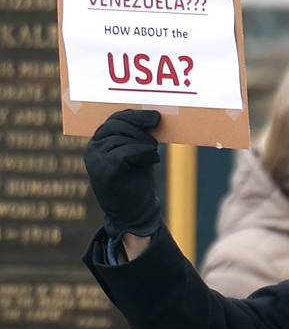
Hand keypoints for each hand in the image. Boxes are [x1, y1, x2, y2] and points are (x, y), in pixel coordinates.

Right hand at [83, 109, 161, 238]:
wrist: (135, 213)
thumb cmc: (137, 181)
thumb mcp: (138, 153)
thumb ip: (138, 136)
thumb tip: (153, 115)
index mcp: (98, 143)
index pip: (114, 120)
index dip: (135, 116)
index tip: (155, 117)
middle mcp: (92, 150)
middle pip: (116, 126)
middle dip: (140, 128)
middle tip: (156, 140)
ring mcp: (95, 162)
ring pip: (122, 139)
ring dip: (144, 144)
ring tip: (153, 155)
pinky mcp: (104, 173)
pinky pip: (124, 153)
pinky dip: (142, 153)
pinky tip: (153, 160)